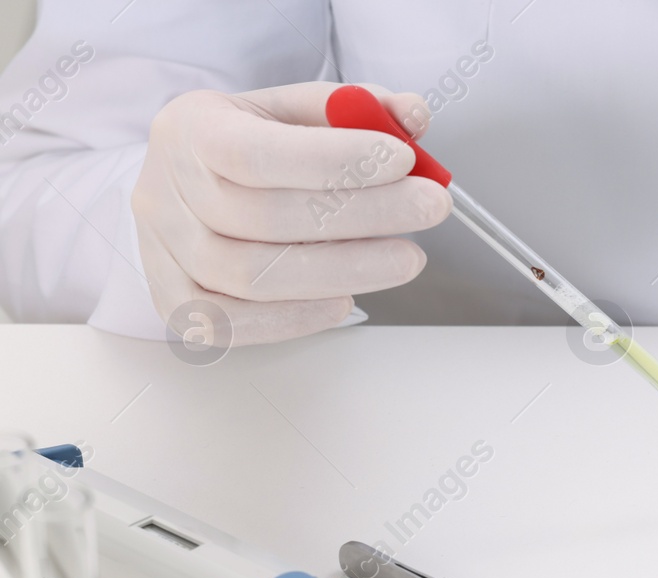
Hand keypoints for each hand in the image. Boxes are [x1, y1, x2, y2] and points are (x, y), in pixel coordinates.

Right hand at [132, 82, 451, 345]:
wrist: (182, 188)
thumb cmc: (247, 148)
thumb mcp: (294, 112)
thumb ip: (355, 109)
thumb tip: (413, 116)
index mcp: (191, 130)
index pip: (257, 151)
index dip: (334, 160)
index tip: (404, 161)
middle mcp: (166, 191)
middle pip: (265, 217)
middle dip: (363, 215)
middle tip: (430, 208)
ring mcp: (165, 252)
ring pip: (252, 277)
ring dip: (343, 271)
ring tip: (403, 258)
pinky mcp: (173, 303)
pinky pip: (235, 324)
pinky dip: (298, 317)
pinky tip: (346, 300)